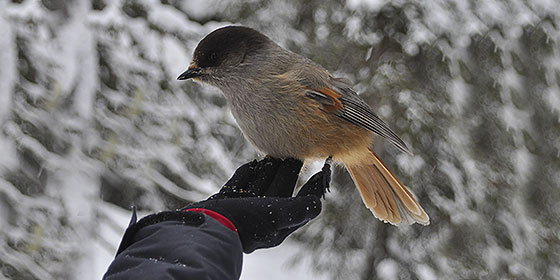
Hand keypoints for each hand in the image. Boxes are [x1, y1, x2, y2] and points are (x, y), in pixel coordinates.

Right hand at [184, 157, 330, 252]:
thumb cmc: (244, 222)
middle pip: (281, 189)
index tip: (323, 170)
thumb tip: (319, 204)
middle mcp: (262, 215)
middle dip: (290, 172)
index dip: (313, 187)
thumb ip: (299, 209)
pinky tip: (253, 164)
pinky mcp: (226, 201)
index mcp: (278, 222)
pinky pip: (240, 183)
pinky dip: (248, 173)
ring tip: (277, 153)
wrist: (205, 227)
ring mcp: (243, 207)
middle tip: (299, 153)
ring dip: (269, 169)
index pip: (301, 202)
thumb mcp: (277, 215)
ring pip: (261, 184)